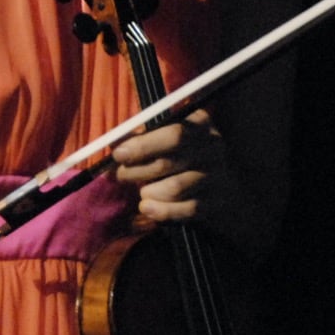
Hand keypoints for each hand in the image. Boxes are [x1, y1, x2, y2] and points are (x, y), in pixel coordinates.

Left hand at [111, 109, 231, 224]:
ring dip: (149, 192)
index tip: (118, 154)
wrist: (209, 176)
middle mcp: (213, 148)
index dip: (143, 146)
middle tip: (119, 176)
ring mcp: (218, 175)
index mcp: (200, 124)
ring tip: (142, 192)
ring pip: (176, 188)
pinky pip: (187, 209)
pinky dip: (162, 211)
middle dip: (137, 171)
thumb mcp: (161, 135)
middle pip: (170, 162)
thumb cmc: (177, 151)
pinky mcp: (218, 201)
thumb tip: (115, 145)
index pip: (174, 134)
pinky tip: (147, 208)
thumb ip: (140, 137)